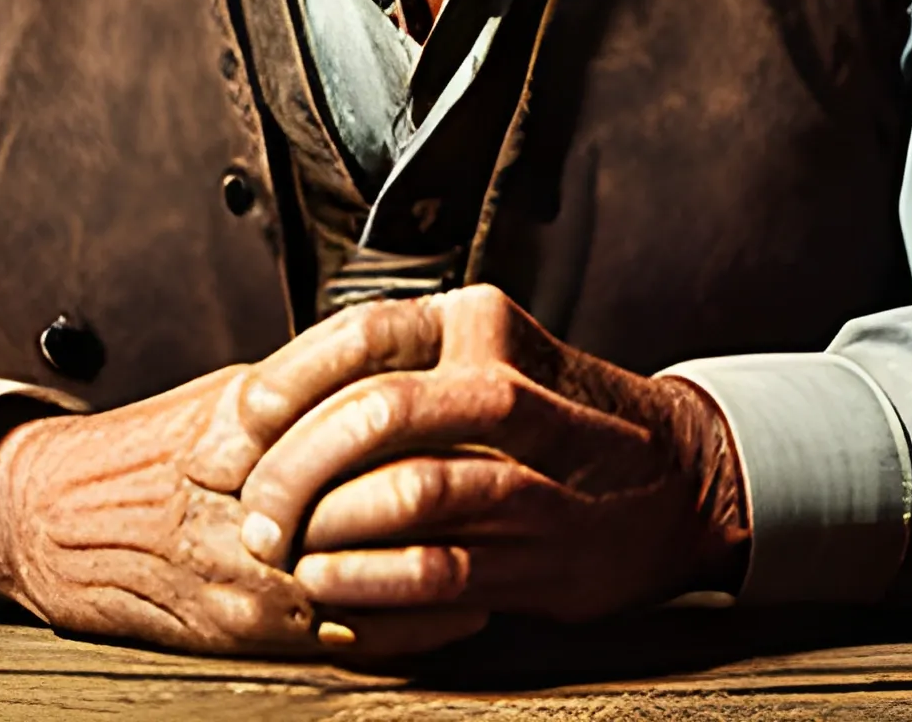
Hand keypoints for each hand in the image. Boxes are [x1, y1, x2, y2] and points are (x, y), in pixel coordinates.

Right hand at [0, 356, 487, 656]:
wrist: (56, 522)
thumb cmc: (158, 447)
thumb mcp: (230, 393)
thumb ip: (311, 386)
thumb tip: (406, 358)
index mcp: (244, 422)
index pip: (354, 400)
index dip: (429, 397)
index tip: (493, 394)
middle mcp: (246, 498)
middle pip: (373, 491)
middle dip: (455, 486)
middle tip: (528, 474)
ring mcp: (245, 572)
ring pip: (370, 569)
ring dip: (447, 561)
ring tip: (516, 544)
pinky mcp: (243, 630)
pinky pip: (346, 633)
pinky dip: (412, 622)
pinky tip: (465, 603)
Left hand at [235, 284, 747, 620]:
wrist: (672, 475)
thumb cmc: (543, 418)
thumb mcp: (477, 358)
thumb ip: (392, 371)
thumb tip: (262, 409)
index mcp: (476, 323)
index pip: (361, 334)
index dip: (285, 384)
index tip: (239, 429)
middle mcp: (505, 380)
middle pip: (375, 413)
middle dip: (294, 470)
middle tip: (253, 510)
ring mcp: (533, 466)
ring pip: (407, 490)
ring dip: (327, 529)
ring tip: (284, 551)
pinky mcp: (545, 547)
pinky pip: (440, 566)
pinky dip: (371, 581)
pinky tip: (330, 587)